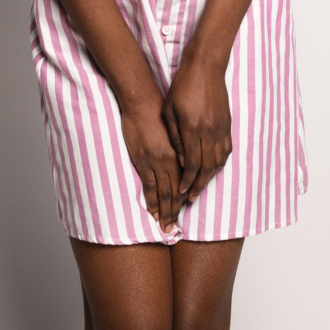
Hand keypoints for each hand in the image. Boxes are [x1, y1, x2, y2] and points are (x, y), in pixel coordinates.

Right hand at [121, 94, 182, 232]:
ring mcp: (157, 162)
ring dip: (165, 212)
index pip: (186, 181)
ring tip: (165, 227)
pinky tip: (153, 212)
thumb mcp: (175, 127)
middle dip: (175, 212)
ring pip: (164, 193)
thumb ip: (180, 144)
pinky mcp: (143, 161)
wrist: (143, 101)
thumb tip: (184, 158)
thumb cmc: (159, 109)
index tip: (185, 209)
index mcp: (181, 152)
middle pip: (176, 192)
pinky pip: (149, 186)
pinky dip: (152, 201)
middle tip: (174, 228)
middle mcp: (172, 160)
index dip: (186, 197)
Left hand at [162, 58, 232, 203]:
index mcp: (192, 128)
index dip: (188, 182)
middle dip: (199, 186)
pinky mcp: (227, 124)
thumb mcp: (169, 110)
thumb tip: (181, 161)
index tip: (182, 193)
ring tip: (201, 187)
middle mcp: (209, 131)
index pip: (192, 164)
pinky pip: (226, 150)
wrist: (206, 67)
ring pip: (218, 161)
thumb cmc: (182, 86)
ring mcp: (220, 128)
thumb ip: (175, 137)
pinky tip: (213, 168)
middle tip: (191, 199)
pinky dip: (220, 163)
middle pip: (207, 168)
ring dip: (210, 177)